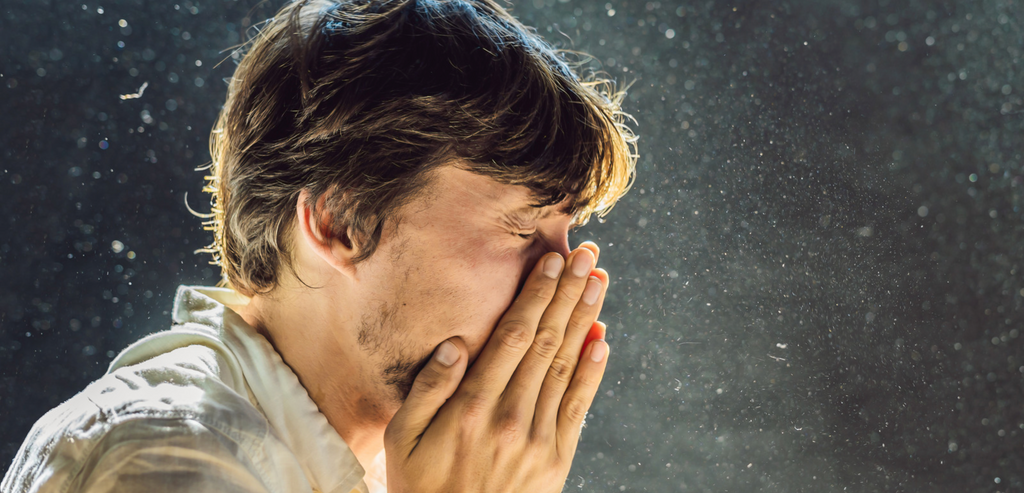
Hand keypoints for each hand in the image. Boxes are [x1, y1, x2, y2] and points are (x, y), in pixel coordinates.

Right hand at [384, 244, 609, 492]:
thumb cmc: (420, 486)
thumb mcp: (401, 438)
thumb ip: (428, 388)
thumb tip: (456, 342)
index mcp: (471, 406)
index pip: (513, 336)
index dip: (535, 295)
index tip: (551, 260)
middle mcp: (510, 417)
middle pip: (547, 342)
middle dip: (567, 294)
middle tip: (587, 255)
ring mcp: (538, 439)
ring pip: (567, 366)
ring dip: (585, 319)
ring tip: (598, 282)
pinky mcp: (556, 459)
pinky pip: (578, 406)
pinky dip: (593, 370)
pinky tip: (602, 338)